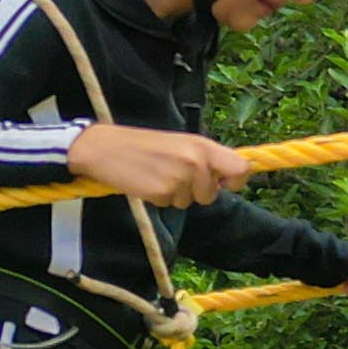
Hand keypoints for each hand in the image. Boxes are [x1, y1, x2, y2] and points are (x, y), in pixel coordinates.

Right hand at [69, 123, 249, 206]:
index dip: (236, 180)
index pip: (241, 168)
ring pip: (190, 202)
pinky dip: (159, 198)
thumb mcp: (181, 143)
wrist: (106, 147)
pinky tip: (147, 182)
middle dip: (197, 192)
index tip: (224, 184)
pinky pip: (170, 205)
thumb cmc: (145, 146)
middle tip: (174, 175)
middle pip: (212, 194)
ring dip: (176, 195)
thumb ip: (205, 159)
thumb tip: (229, 178)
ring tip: (158, 174)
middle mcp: (196, 160)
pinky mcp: (163, 192)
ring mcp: (180, 177)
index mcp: (202, 145)